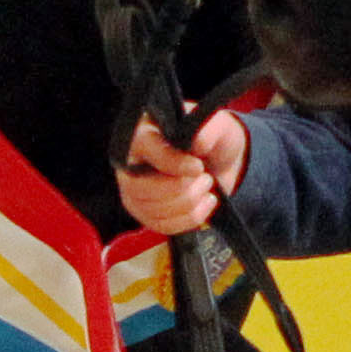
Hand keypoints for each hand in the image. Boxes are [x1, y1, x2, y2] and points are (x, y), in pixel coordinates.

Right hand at [118, 112, 246, 234]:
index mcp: (144, 133)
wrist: (220, 161)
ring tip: (206, 186)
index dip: (173, 164)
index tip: (198, 167)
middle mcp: (131, 163)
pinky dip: (190, 218)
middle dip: (181, 189)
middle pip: (140, 188)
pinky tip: (206, 203)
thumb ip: (210, 129)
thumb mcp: (218, 126)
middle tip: (205, 177)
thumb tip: (197, 144)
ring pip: (153, 210)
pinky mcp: (146, 213)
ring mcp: (135, 192)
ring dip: (190, 203)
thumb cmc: (211, 139)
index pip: (147, 151)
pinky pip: (162, 225)